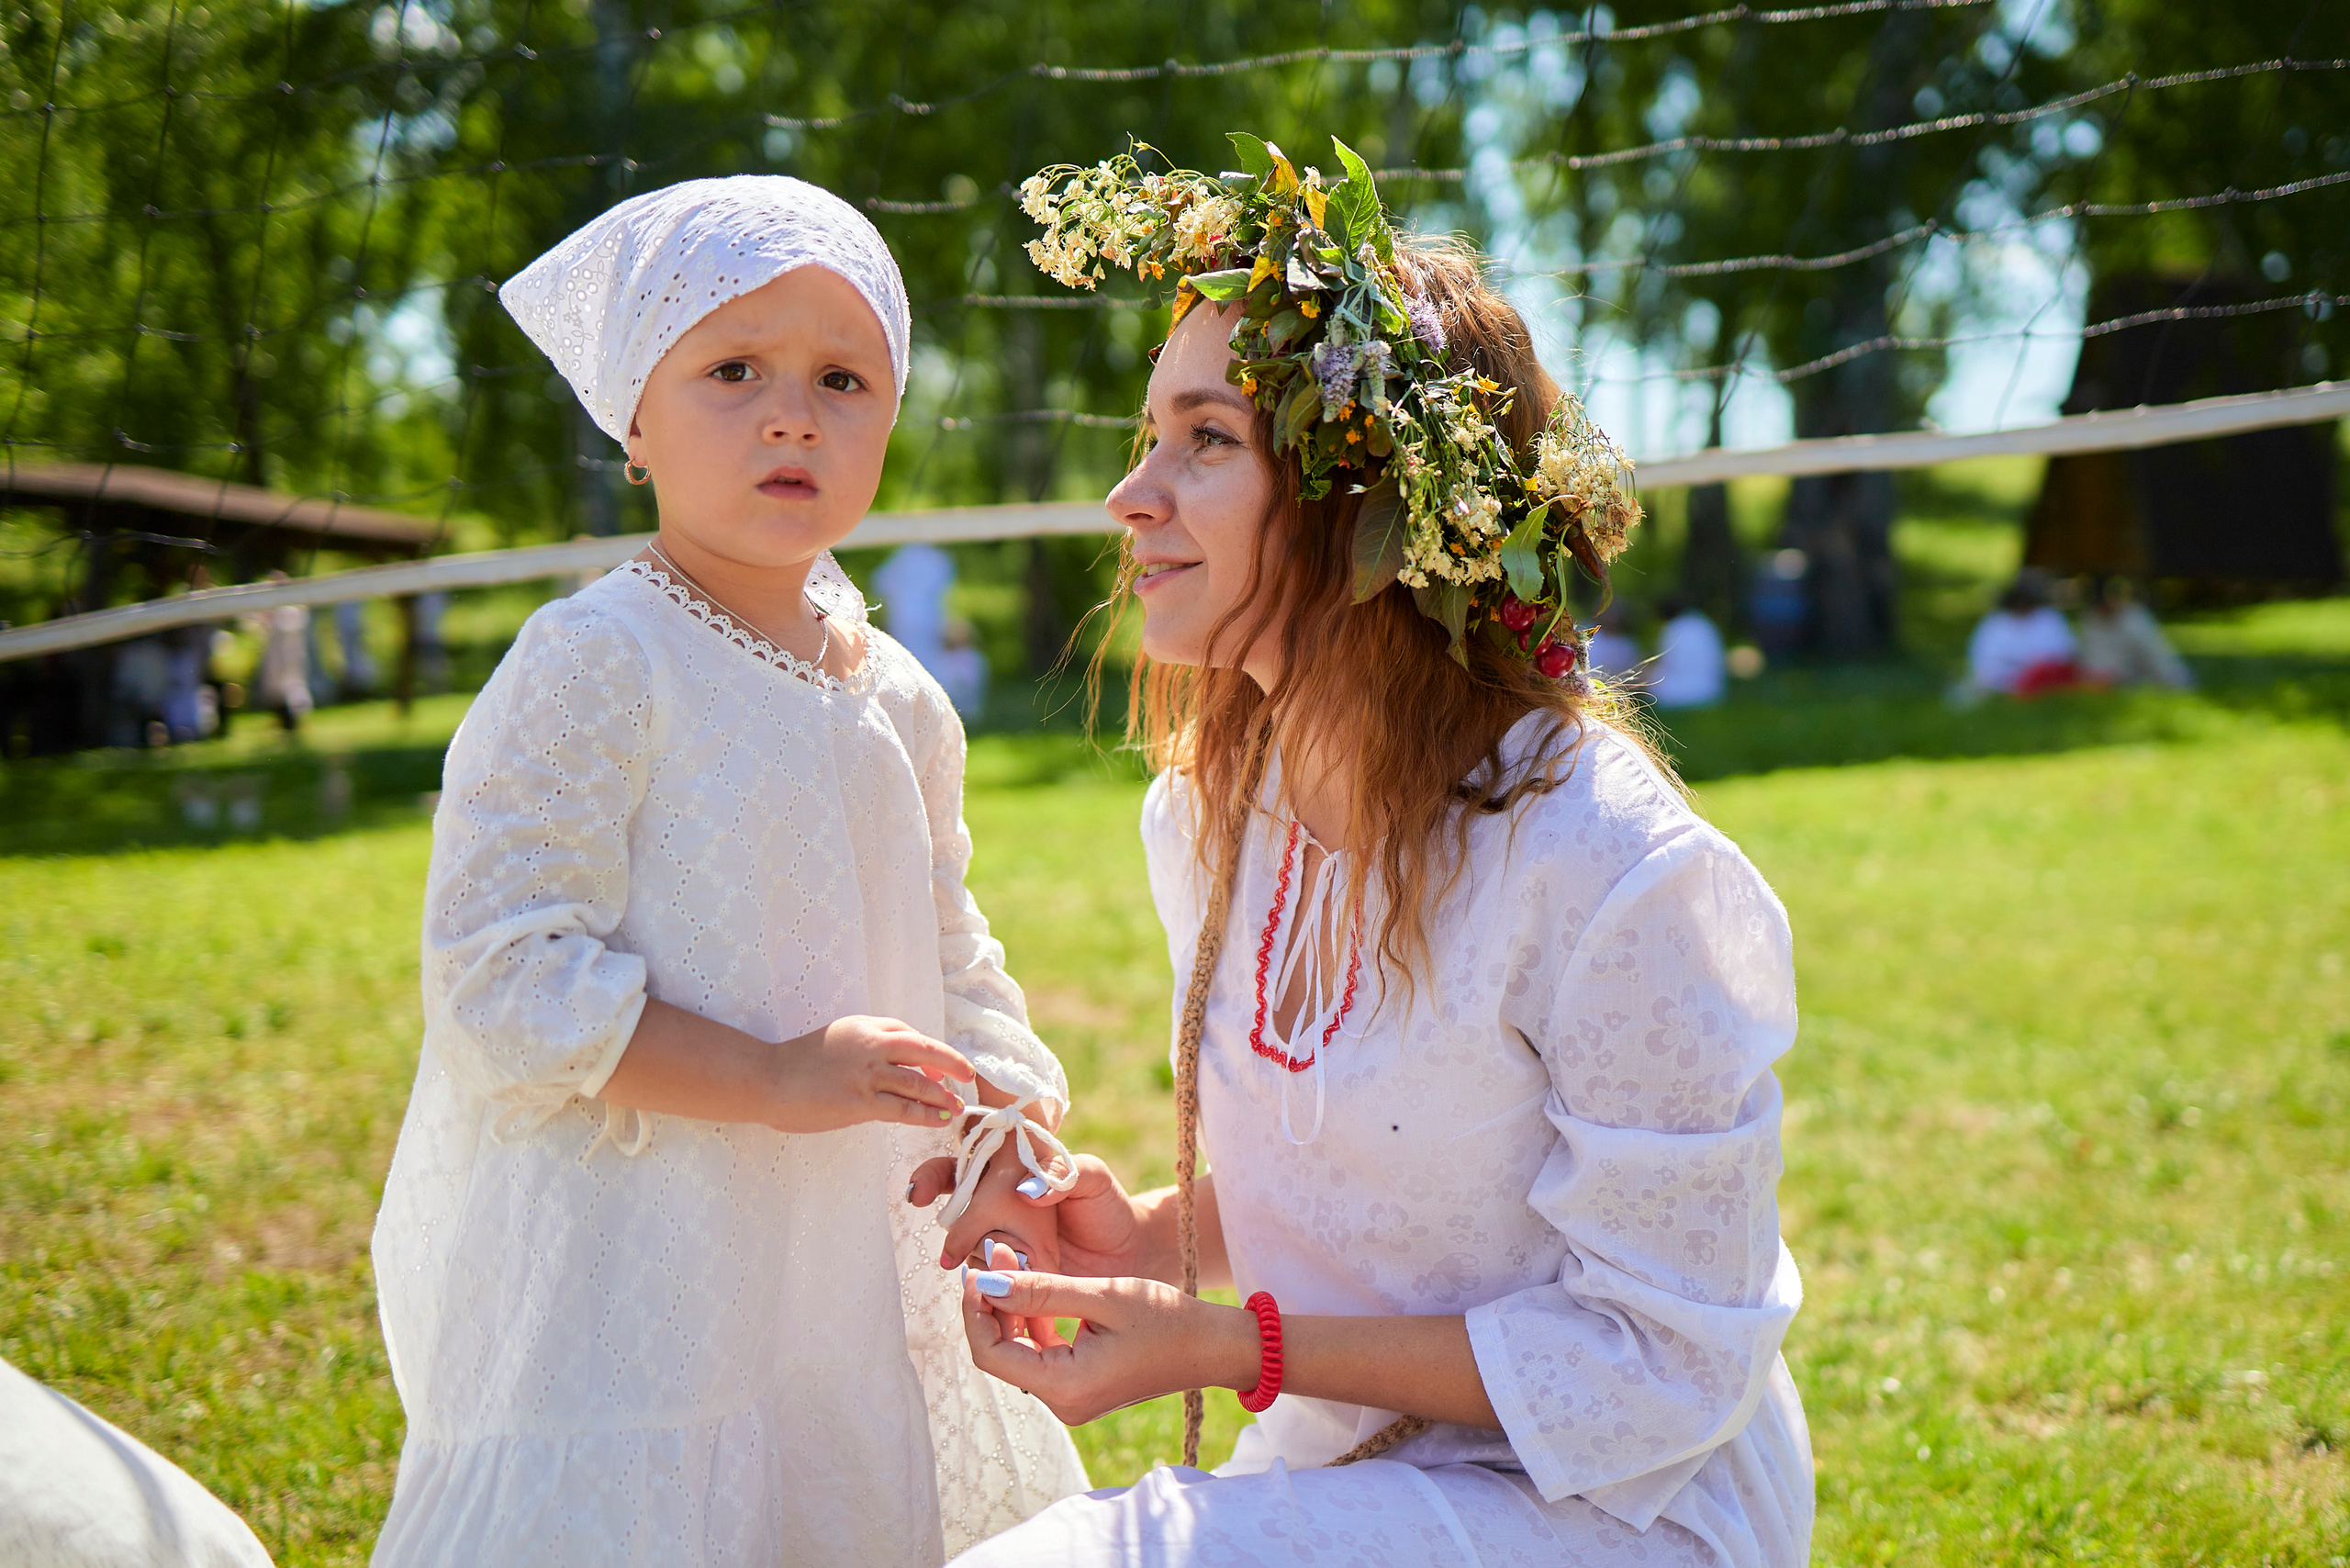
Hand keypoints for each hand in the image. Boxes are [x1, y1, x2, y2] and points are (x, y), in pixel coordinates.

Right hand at [766, 1015, 971, 1133]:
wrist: (765, 1079)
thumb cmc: (793, 1064)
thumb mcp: (833, 1040)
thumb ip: (860, 1047)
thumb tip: (885, 1062)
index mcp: (862, 1026)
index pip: (906, 1033)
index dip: (928, 1049)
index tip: (940, 1063)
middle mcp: (870, 1045)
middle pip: (924, 1049)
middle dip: (951, 1062)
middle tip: (967, 1074)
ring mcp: (867, 1073)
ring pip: (918, 1082)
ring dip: (942, 1095)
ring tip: (957, 1105)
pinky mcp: (860, 1102)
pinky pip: (903, 1108)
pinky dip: (925, 1114)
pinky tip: (938, 1120)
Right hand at [911, 1151, 1153, 1280]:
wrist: (1133, 1254)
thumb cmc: (1109, 1206)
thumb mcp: (1094, 1179)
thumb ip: (1062, 1173)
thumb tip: (1026, 1190)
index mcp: (1002, 1175)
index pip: (952, 1170)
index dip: (928, 1180)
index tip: (918, 1196)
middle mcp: (990, 1214)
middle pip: (954, 1217)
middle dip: (962, 1233)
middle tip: (985, 1244)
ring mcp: (997, 1252)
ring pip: (973, 1256)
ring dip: (989, 1264)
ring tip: (1030, 1263)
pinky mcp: (1011, 1286)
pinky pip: (992, 1291)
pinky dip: (1001, 1297)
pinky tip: (1019, 1303)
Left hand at [960, 1268, 1259, 1426]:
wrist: (1214, 1346)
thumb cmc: (1167, 1318)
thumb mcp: (1103, 1294)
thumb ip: (1041, 1290)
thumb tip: (984, 1281)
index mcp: (1065, 1386)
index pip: (990, 1354)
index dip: (975, 1309)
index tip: (978, 1266)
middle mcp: (1062, 1403)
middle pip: (1000, 1354)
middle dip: (991, 1302)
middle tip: (998, 1250)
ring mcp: (1071, 1399)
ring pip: (1017, 1352)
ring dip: (1010, 1308)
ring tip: (1014, 1259)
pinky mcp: (1080, 1388)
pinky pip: (1040, 1355)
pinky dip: (1032, 1321)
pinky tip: (1036, 1285)